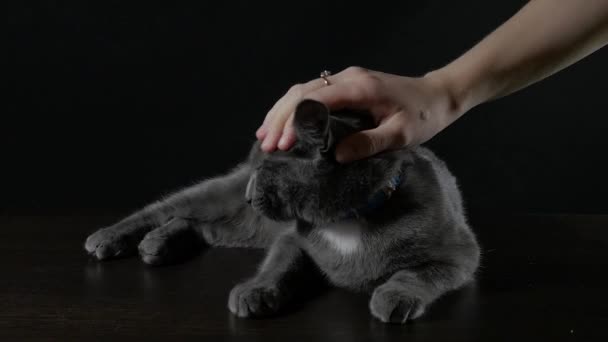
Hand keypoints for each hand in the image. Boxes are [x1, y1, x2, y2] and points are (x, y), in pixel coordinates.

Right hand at [256, 67, 461, 162]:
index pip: (315, 99)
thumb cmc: (423, 115)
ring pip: (302, 90)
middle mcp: (347, 77)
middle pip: (301, 92)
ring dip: (281, 112)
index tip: (283, 145)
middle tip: (267, 146)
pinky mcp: (345, 85)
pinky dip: (292, 107)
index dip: (294, 122)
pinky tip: (280, 123)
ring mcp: (345, 78)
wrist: (438, 96)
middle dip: (280, 119)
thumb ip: (370, 143)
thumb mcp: (401, 134)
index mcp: (360, 87)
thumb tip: (336, 156)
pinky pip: (311, 92)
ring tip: (264, 136)